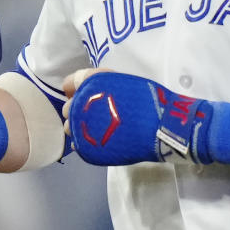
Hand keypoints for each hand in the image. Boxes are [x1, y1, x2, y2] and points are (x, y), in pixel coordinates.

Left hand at [63, 69, 212, 166]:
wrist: (160, 126)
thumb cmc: (147, 100)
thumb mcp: (123, 82)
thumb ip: (105, 86)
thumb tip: (98, 94)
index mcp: (92, 82)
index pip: (71, 82)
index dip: (75, 87)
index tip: (82, 93)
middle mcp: (82, 102)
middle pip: (69, 107)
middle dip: (79, 110)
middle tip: (96, 114)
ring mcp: (83, 127)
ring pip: (70, 127)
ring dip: (80, 127)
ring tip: (97, 130)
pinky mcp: (88, 147)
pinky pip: (79, 144)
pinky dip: (85, 142)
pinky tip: (98, 142)